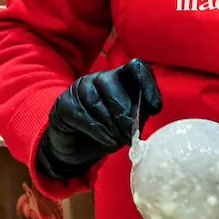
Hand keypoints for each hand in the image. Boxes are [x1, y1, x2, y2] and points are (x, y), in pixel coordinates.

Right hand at [35, 60, 161, 180]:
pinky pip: (81, 113)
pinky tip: (105, 139)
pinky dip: (97, 129)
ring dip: (110, 124)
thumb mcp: (129, 125)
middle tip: (129, 132)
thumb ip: (139, 115)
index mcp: (120, 79)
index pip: (135, 67)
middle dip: (123, 109)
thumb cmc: (107, 134)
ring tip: (116, 139)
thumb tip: (148, 111)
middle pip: (111, 81)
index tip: (154, 107)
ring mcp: (79, 88)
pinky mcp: (64, 104)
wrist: (76, 151)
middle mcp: (98, 78)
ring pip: (95, 99)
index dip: (146, 83)